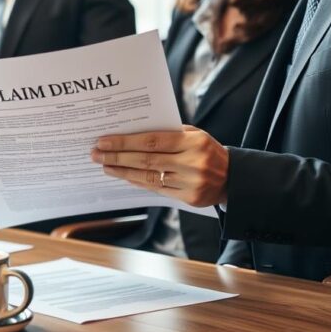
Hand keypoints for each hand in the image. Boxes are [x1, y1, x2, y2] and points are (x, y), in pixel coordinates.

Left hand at [91, 125, 228, 206]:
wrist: (234, 177)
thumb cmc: (207, 150)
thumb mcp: (194, 135)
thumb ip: (168, 133)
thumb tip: (132, 133)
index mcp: (193, 142)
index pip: (152, 141)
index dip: (125, 142)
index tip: (104, 140)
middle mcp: (192, 162)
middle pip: (146, 160)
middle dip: (117, 156)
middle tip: (96, 154)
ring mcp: (191, 182)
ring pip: (149, 177)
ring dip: (123, 171)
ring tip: (105, 166)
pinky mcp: (188, 198)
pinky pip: (157, 189)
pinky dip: (137, 182)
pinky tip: (123, 176)